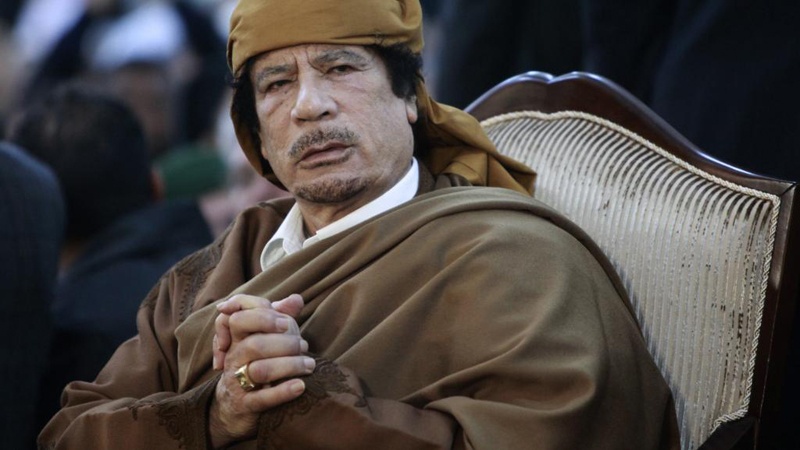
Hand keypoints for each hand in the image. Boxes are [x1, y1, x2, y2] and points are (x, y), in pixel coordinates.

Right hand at [209, 294, 313, 447]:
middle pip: (253, 344)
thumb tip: (296, 298)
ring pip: (259, 370)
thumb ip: (279, 316)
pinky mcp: (245, 405)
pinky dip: (283, 392)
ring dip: (289, 366)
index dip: (263, 317)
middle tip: (304, 346)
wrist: (235, 405)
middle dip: (284, 343)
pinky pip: (262, 399)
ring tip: (308, 365)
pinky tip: (301, 386)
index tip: (287, 323)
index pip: (239, 319)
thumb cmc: (256, 363)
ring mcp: (237, 382)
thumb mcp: (267, 338)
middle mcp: (234, 358)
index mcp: (237, 338)